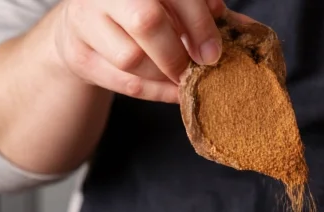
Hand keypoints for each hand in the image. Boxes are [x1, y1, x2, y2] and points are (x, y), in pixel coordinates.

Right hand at [52, 0, 229, 102]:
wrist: (84, 25)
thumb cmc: (138, 11)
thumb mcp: (170, 4)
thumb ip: (203, 12)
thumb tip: (246, 30)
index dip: (199, 22)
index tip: (214, 51)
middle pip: (146, 21)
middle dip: (178, 52)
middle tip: (197, 69)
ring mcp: (85, 20)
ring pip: (132, 58)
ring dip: (165, 75)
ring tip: (182, 77)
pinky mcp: (77, 54)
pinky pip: (123, 82)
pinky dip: (156, 91)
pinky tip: (173, 92)